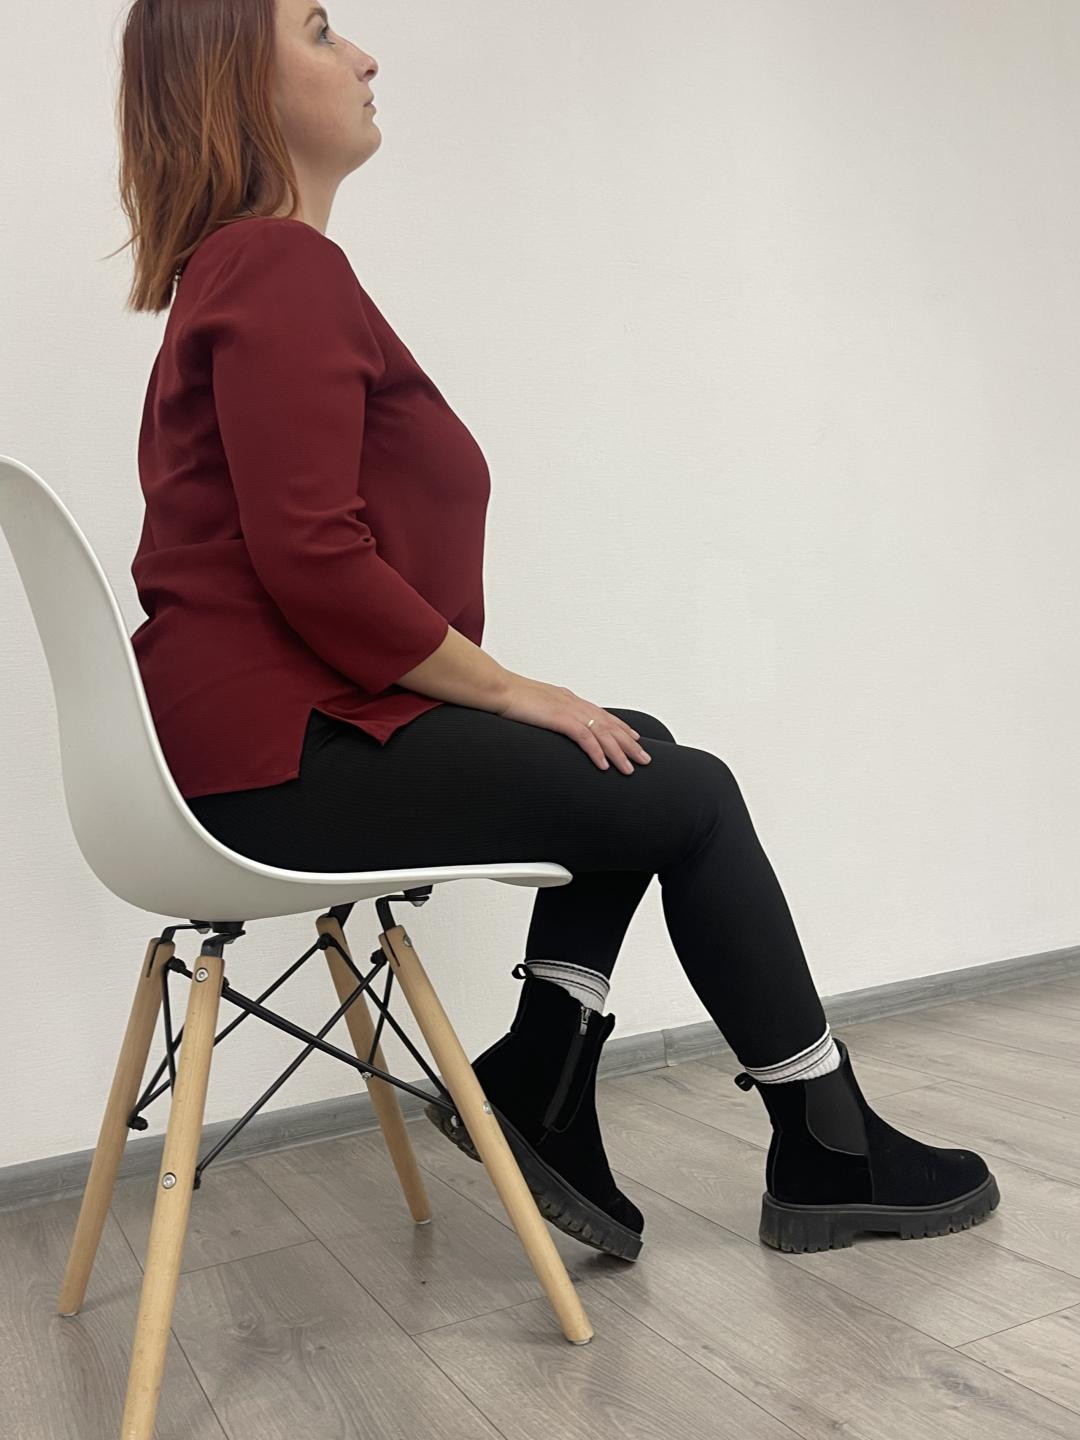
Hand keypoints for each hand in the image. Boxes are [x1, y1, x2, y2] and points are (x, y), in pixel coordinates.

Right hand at [494, 676, 653, 772]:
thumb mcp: (533, 707)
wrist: (494, 688)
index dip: (620, 728)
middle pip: (609, 725)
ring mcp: (567, 709)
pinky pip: (584, 737)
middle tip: (644, 759)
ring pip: (602, 733)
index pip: (602, 715)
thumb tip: (548, 722)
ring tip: (629, 768)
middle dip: (628, 744)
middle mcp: (573, 703)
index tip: (634, 740)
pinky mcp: (559, 718)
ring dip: (618, 752)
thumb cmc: (507, 698)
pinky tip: (604, 765)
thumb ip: (545, 714)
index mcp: (567, 699)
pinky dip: (597, 751)